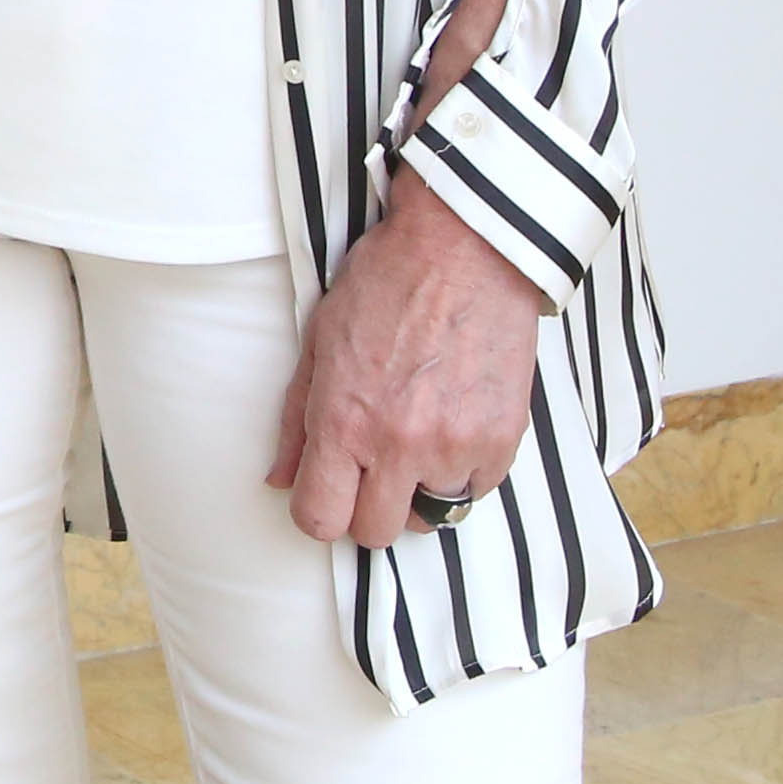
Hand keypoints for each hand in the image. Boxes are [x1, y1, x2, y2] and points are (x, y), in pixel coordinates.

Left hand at [273, 177, 542, 547]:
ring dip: (418, 490)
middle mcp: (400, 446)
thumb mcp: (319, 344)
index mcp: (345, 423)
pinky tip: (452, 425)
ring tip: (416, 437)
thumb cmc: (385, 285)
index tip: (326, 493)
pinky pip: (476, 490)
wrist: (464, 251)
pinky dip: (462, 471)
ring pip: (431, 516)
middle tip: (371, 470)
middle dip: (366, 508)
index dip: (317, 512)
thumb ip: (297, 422)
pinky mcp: (502, 442)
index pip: (321, 519)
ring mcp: (456, 448)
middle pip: (376, 532)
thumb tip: (280, 479)